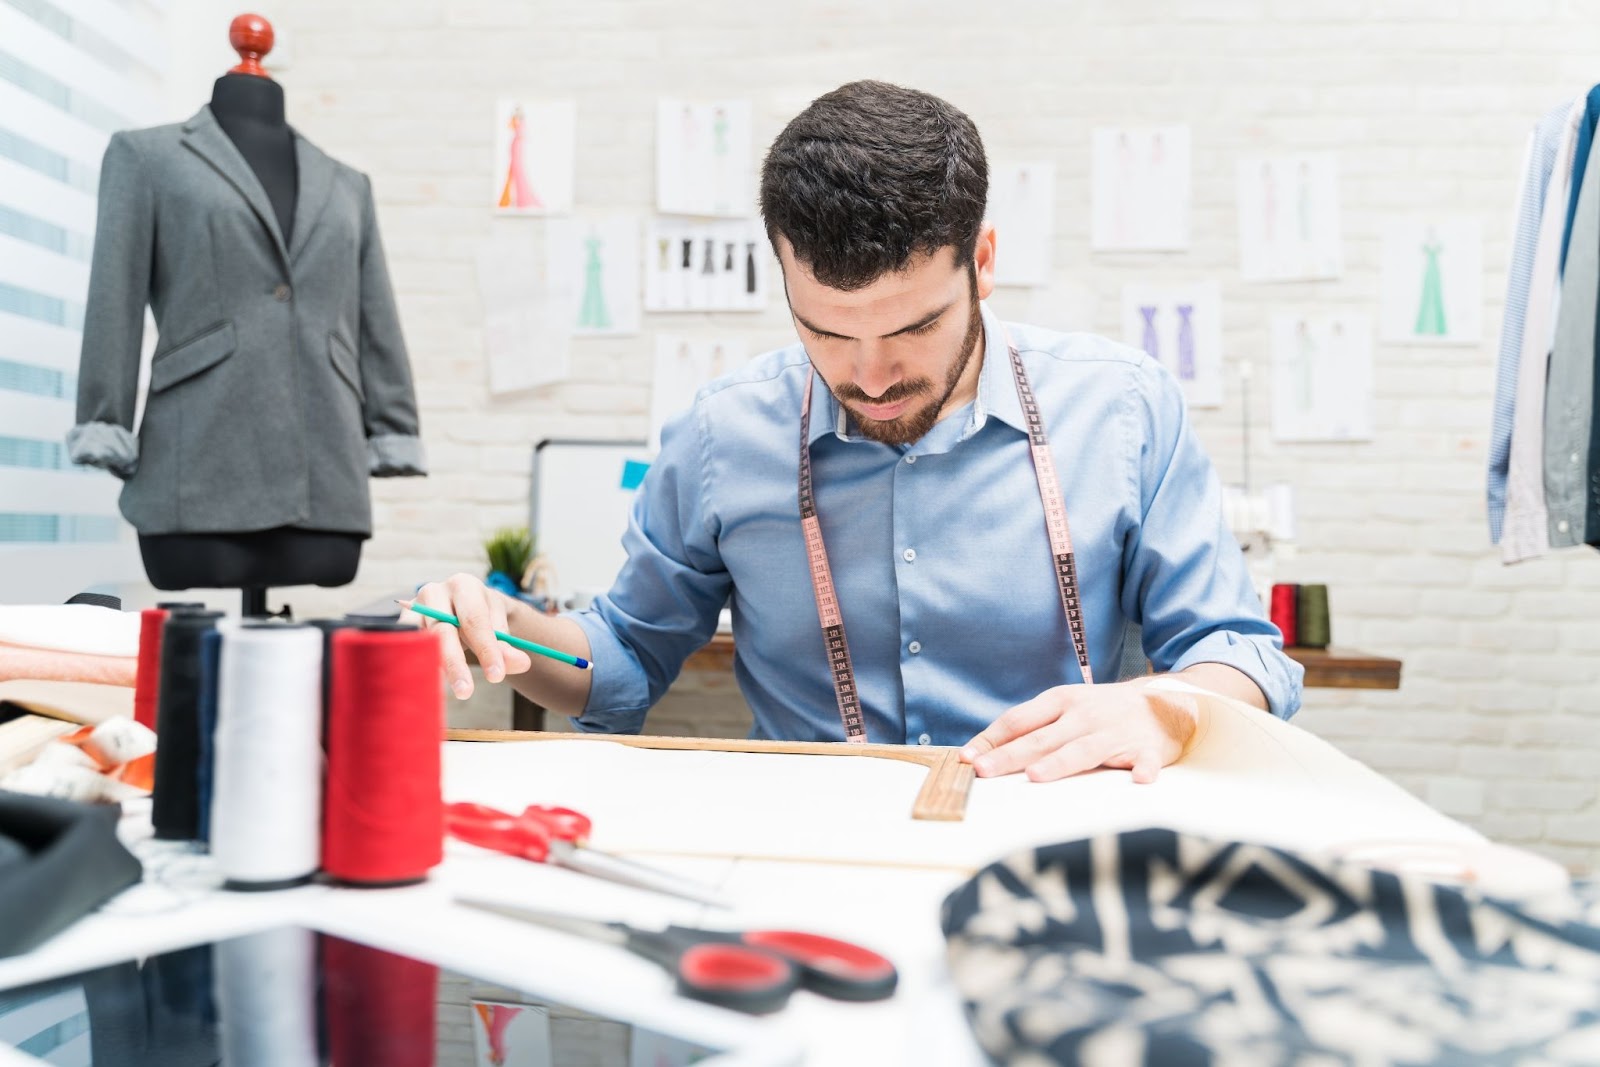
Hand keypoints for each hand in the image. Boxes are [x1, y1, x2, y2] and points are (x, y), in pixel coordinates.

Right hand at [410, 573, 533, 699]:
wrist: (459, 606)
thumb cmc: (480, 617)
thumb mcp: (498, 627)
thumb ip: (507, 648)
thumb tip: (522, 664)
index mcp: (464, 585)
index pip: (475, 620)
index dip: (486, 648)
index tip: (496, 676)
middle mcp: (434, 592)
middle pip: (443, 630)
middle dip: (455, 663)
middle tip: (466, 692)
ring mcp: (413, 608)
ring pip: (422, 640)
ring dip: (433, 667)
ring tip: (444, 691)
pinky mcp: (400, 624)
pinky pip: (405, 647)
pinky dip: (416, 666)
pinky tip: (427, 685)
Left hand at [959, 679, 1200, 783]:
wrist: (1162, 702)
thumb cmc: (1102, 710)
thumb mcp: (1065, 707)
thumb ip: (1030, 726)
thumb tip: (984, 750)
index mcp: (1061, 701)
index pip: (1019, 720)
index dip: (992, 739)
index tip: (967, 758)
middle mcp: (1084, 715)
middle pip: (1042, 738)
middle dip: (1010, 756)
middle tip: (984, 771)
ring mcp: (1115, 731)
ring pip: (1083, 750)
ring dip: (1060, 763)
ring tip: (1036, 776)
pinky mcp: (1147, 748)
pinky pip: (1145, 761)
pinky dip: (1142, 770)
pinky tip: (1138, 780)